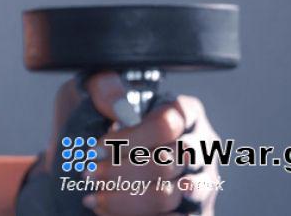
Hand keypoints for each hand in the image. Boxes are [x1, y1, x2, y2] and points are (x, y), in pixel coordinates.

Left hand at [57, 73, 222, 214]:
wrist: (91, 161)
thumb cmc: (97, 121)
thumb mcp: (91, 93)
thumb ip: (104, 88)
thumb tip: (121, 107)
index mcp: (183, 113)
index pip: (166, 125)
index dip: (129, 140)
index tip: (96, 150)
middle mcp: (200, 147)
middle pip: (167, 163)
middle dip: (120, 172)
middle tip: (88, 175)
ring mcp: (201, 183)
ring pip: (168, 196)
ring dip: (125, 199)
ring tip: (94, 196)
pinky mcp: (196, 212)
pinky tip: (107, 211)